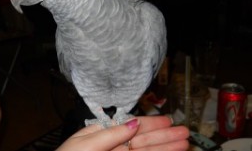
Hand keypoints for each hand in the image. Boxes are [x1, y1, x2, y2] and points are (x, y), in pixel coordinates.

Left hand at [56, 116, 188, 150]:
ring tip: (184, 144)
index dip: (150, 123)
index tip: (167, 120)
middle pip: (143, 140)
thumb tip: (133, 122)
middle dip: (163, 136)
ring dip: (165, 149)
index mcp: (104, 134)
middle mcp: (114, 146)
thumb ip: (110, 134)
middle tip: (184, 133)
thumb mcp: (85, 144)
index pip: (131, 126)